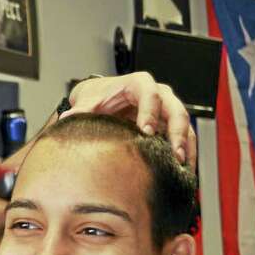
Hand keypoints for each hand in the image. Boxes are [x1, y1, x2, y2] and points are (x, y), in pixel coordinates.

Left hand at [66, 73, 196, 168]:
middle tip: (174, 155)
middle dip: (177, 133)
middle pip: (176, 110)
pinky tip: (185, 171)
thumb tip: (67, 117)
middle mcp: (159, 93)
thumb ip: (81, 110)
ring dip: (187, 147)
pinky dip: (187, 153)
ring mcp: (168, 108)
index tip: (147, 132)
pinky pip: (185, 136)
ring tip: (184, 168)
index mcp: (139, 84)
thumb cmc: (100, 97)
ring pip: (185, 125)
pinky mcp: (171, 123)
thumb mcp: (89, 101)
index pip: (150, 95)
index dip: (150, 113)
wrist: (105, 98)